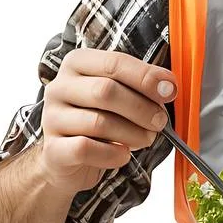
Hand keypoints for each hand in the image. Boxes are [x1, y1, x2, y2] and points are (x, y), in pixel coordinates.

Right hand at [39, 49, 175, 192]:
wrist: (67, 159)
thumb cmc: (98, 121)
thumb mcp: (118, 96)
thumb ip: (141, 86)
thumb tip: (168, 86)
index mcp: (77, 64)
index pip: (114, 63)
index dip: (146, 77)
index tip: (170, 91)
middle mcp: (60, 87)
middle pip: (105, 91)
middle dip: (141, 108)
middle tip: (159, 122)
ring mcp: (52, 118)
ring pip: (99, 122)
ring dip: (133, 133)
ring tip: (145, 139)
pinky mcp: (53, 149)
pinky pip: (86, 149)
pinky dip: (113, 155)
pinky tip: (122, 155)